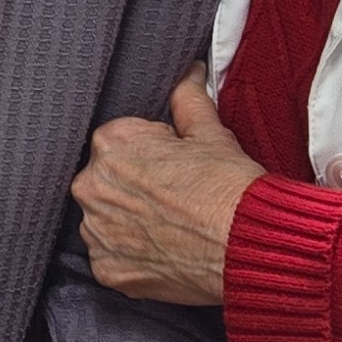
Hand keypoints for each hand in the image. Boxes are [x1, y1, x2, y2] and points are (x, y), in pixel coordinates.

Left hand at [71, 66, 266, 305]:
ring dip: (130, 221)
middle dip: (136, 187)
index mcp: (110, 143)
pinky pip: (113, 257)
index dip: (153, 154)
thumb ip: (188, 98)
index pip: (120, 142)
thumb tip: (189, 72)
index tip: (176, 168)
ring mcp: (96, 232)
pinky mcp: (107, 269)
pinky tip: (164, 251)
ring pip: (106, 220)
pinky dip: (134, 256)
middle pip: (108, 181)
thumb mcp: (210, 133)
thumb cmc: (230, 187)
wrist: (249, 246)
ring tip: (172, 226)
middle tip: (176, 198)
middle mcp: (92, 186)